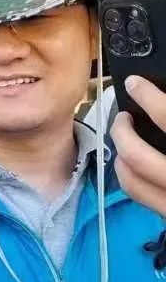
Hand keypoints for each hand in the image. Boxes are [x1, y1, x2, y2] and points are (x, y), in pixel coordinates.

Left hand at [111, 75, 165, 215]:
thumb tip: (164, 96)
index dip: (148, 96)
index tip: (134, 84)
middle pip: (137, 155)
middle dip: (121, 131)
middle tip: (123, 116)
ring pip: (132, 182)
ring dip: (120, 156)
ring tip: (124, 139)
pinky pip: (144, 198)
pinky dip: (132, 178)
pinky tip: (136, 165)